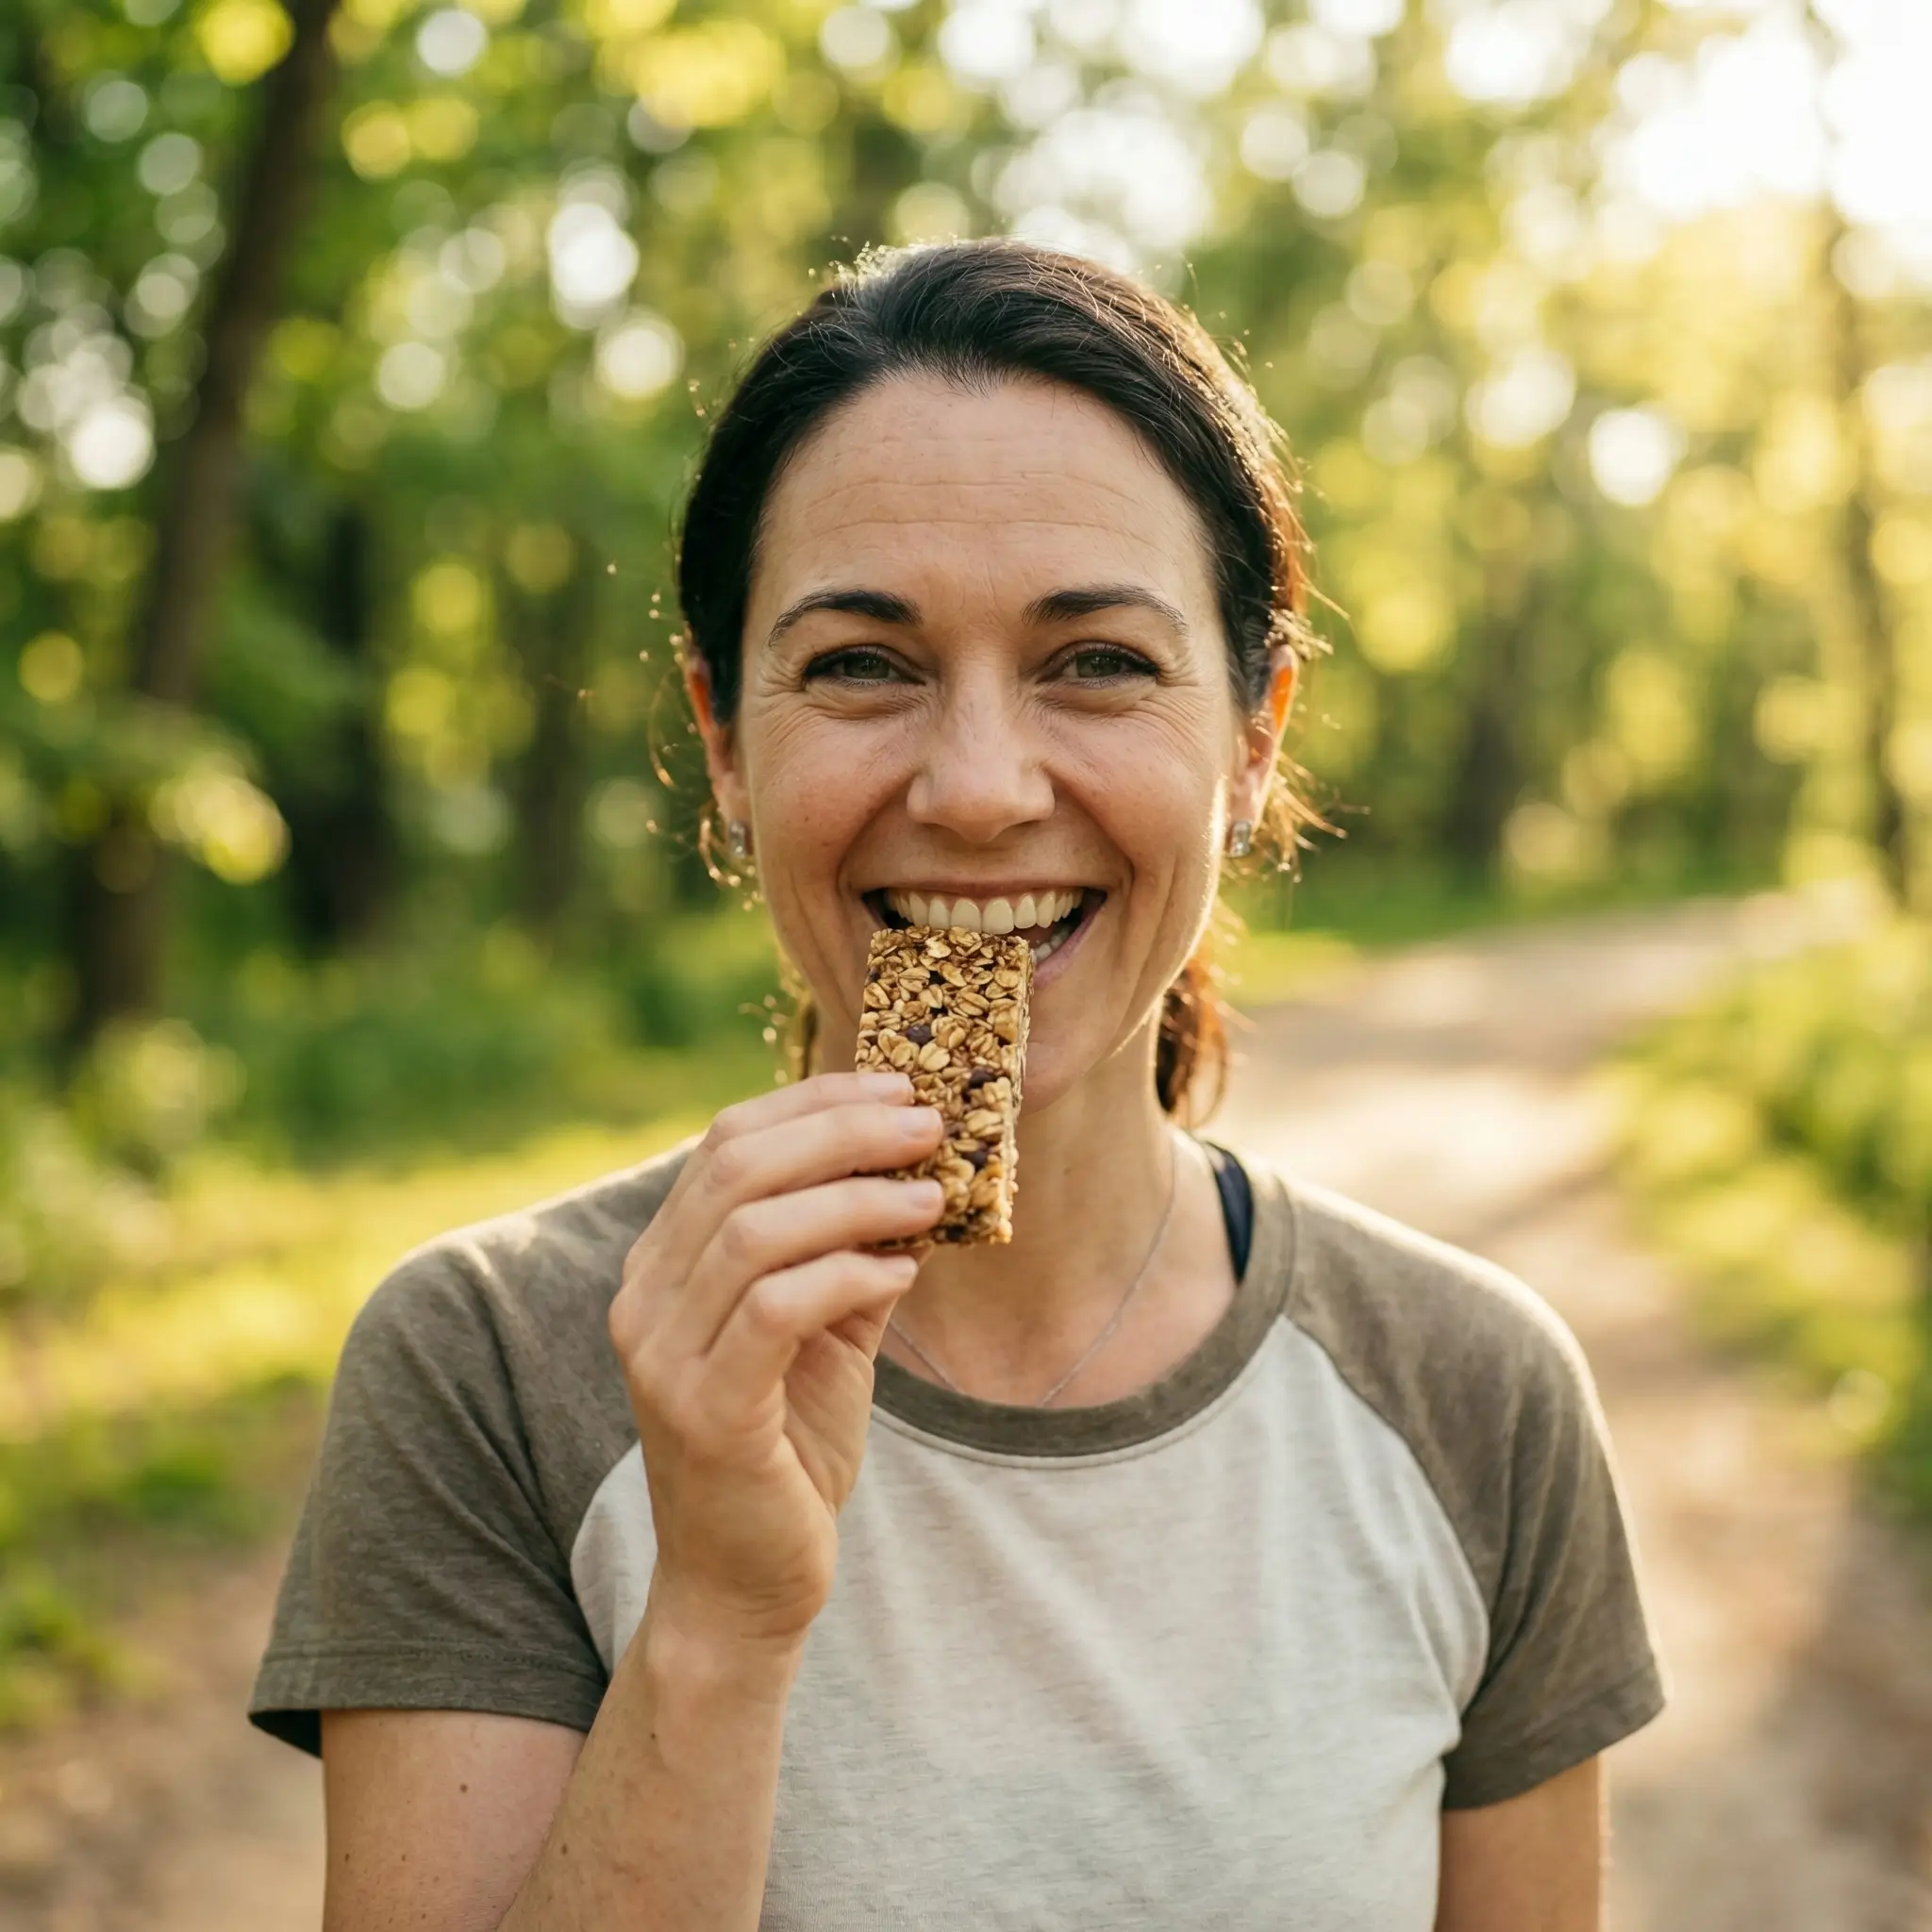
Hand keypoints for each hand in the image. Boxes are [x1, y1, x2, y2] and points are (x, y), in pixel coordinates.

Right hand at [609, 1072, 943, 1650]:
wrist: (746, 1586)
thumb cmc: (788, 1449)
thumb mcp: (828, 1330)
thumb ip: (853, 1251)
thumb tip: (919, 1170)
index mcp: (665, 1264)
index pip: (726, 1141)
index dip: (815, 1100)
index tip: (898, 1086)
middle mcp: (645, 1297)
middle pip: (736, 1167)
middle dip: (843, 1130)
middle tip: (928, 1124)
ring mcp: (663, 1355)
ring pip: (754, 1230)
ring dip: (856, 1197)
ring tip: (931, 1194)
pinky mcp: (703, 1410)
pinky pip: (775, 1309)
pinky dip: (846, 1273)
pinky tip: (901, 1271)